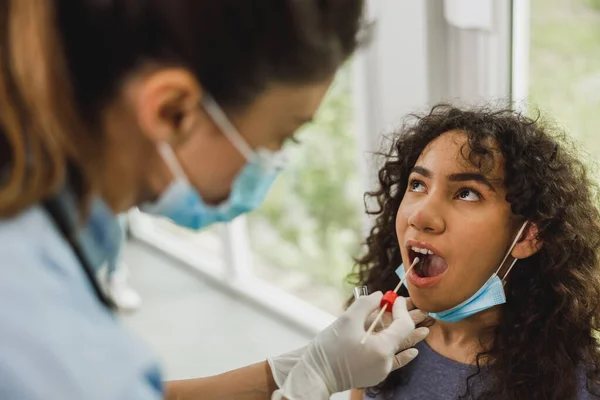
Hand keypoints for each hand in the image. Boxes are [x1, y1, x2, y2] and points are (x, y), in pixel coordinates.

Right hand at [272, 292, 415, 399]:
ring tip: (425, 329)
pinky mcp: (374, 374)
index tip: (395, 298)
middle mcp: (385, 361)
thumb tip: (380, 295)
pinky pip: (394, 363)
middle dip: (410, 321)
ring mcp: (381, 370)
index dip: (402, 309)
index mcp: (382, 348)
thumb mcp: (347, 320)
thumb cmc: (329, 348)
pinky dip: (403, 356)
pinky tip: (414, 352)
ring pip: (398, 349)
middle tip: (421, 310)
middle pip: (403, 337)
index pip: (402, 325)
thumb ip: (366, 304)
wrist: (316, 374)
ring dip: (409, 337)